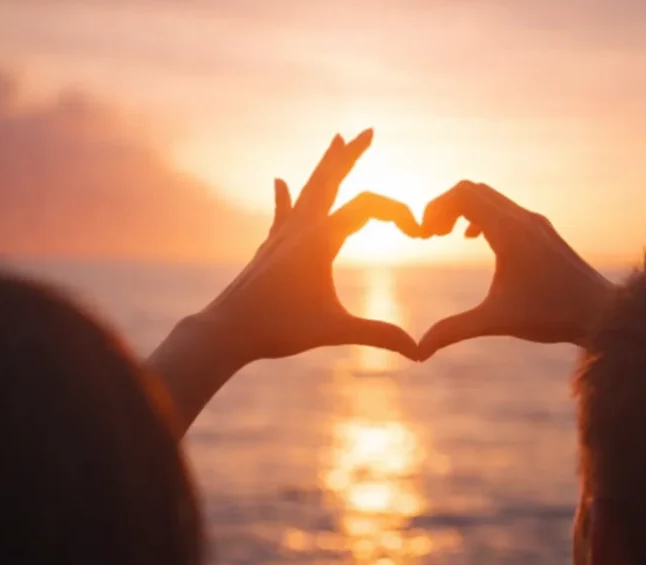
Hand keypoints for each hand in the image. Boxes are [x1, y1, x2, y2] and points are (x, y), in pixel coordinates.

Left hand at [198, 129, 420, 363]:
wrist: (226, 331)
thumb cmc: (279, 328)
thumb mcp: (334, 330)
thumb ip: (378, 335)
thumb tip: (419, 352)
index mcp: (319, 239)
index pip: (368, 207)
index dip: (398, 213)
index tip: (418, 233)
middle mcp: (299, 228)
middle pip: (331, 180)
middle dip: (351, 155)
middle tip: (368, 131)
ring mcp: (282, 236)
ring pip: (308, 191)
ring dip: (325, 166)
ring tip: (334, 140)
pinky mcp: (269, 249)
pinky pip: (282, 213)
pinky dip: (286, 197)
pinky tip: (280, 182)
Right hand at [418, 181, 612, 358]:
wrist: (601, 314)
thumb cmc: (551, 315)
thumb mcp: (495, 321)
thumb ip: (453, 331)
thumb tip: (418, 352)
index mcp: (509, 231)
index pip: (462, 194)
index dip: (435, 208)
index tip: (424, 236)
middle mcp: (522, 219)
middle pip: (472, 189)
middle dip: (444, 207)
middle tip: (430, 236)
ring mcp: (535, 223)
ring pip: (489, 197)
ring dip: (462, 210)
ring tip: (445, 236)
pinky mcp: (543, 231)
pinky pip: (503, 208)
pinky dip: (480, 215)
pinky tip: (473, 240)